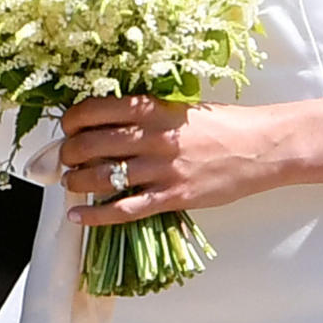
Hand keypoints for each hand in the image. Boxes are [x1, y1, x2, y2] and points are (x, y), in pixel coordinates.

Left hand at [59, 95, 282, 226]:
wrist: (259, 147)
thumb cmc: (221, 124)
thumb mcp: (179, 107)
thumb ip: (146, 114)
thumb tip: (108, 123)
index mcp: (152, 108)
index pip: (95, 110)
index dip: (73, 120)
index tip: (67, 127)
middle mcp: (151, 137)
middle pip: (91, 144)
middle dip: (68, 153)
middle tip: (63, 158)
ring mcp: (160, 169)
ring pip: (101, 176)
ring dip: (76, 181)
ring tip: (69, 183)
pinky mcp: (171, 197)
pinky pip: (124, 209)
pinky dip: (95, 214)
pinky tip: (78, 216)